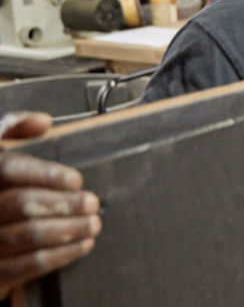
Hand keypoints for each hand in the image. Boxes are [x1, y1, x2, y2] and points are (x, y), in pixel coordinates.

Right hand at [0, 112, 99, 298]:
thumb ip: (12, 129)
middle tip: (92, 203)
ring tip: (93, 224)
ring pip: (28, 234)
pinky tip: (82, 245)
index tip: (75, 180)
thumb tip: (42, 121)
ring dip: (69, 230)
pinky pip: (27, 265)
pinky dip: (61, 255)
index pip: (8, 169)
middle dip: (65, 204)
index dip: (45, 174)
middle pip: (22, 204)